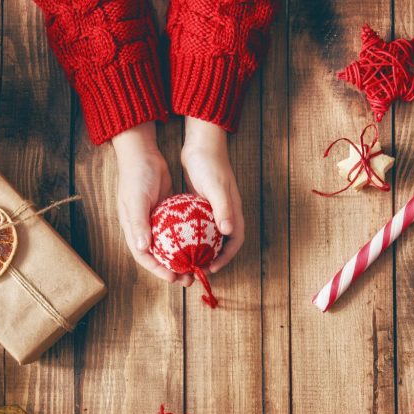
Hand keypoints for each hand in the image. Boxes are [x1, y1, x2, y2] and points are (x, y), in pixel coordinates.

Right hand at [111, 123, 191, 286]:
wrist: (142, 154)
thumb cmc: (137, 177)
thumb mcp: (137, 200)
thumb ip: (139, 224)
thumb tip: (143, 248)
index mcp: (133, 230)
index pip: (145, 257)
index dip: (158, 270)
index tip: (174, 277)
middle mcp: (143, 228)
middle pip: (158, 255)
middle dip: (173, 268)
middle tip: (189, 277)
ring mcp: (155, 220)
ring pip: (169, 245)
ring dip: (181, 256)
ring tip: (197, 265)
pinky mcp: (166, 212)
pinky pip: (177, 230)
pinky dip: (186, 239)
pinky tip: (200, 244)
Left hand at [181, 118, 243, 272]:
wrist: (202, 144)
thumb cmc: (210, 164)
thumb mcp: (215, 187)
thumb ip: (223, 209)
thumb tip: (228, 232)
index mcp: (233, 211)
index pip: (235, 242)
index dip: (225, 258)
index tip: (211, 268)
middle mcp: (226, 213)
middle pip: (223, 243)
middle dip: (213, 258)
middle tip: (197, 268)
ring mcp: (214, 209)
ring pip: (210, 236)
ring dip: (202, 249)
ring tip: (187, 259)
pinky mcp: (202, 204)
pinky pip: (199, 226)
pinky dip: (192, 236)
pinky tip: (178, 241)